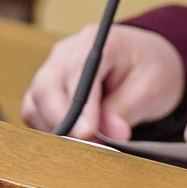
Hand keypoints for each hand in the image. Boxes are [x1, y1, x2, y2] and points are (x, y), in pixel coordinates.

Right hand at [22, 22, 185, 140]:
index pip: (78, 72)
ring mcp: (51, 70)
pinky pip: (35, 114)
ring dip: (57, 129)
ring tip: (87, 146)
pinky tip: (74, 140)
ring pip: (36, 104)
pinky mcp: (45, 91)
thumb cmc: (151, 70)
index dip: (80, 106)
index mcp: (97, 41)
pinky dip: (51, 130)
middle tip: (89, 146)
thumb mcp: (151, 89)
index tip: (87, 133)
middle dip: (64, 122)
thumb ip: (125, 110)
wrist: (148, 64)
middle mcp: (66, 53)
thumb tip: (107, 134)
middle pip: (47, 88)